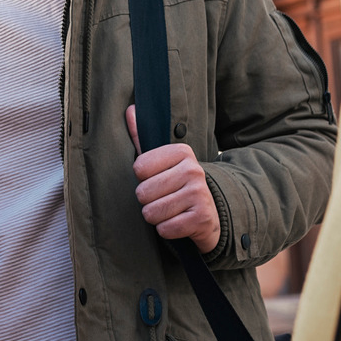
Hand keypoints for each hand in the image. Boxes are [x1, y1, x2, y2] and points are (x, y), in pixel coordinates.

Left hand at [125, 105, 221, 253]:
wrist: (210, 214)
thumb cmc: (177, 186)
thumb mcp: (162, 161)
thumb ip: (142, 137)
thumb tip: (130, 109)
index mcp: (182, 152)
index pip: (139, 167)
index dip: (142, 179)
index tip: (157, 180)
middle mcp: (193, 170)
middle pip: (143, 192)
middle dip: (148, 202)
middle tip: (163, 199)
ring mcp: (199, 194)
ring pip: (152, 212)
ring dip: (156, 218)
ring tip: (170, 211)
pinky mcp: (201, 218)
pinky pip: (165, 229)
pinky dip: (167, 231)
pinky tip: (178, 223)